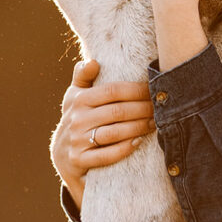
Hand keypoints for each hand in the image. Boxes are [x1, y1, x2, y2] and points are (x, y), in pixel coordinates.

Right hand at [50, 59, 155, 209]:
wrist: (62, 155)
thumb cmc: (77, 119)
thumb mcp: (74, 96)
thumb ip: (83, 77)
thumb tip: (93, 62)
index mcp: (78, 100)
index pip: (112, 91)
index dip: (136, 90)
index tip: (153, 90)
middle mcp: (76, 119)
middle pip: (117, 111)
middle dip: (142, 109)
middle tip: (160, 109)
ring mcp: (77, 141)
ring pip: (114, 132)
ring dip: (138, 127)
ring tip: (154, 124)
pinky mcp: (79, 160)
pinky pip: (107, 154)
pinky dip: (125, 148)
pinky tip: (139, 141)